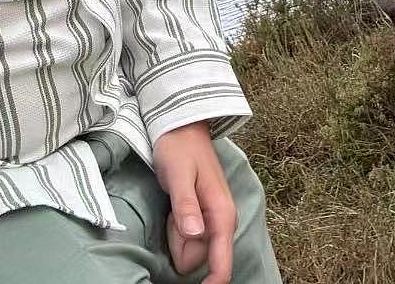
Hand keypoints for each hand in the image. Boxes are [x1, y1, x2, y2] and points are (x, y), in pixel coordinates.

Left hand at [153, 121, 236, 283]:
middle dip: (181, 246)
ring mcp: (212, 218)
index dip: (212, 283)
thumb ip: (186, 206)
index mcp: (221, 213)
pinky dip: (176, 229)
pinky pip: (187, 237)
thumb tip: (196, 235)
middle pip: (200, 258)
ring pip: (192, 248)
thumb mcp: (179, 175)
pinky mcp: (202, 216)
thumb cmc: (179, 148)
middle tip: (172, 214)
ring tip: (172, 206)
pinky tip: (173, 209)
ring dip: (176, 236)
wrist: (180, 126)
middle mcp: (221, 220)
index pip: (222, 262)